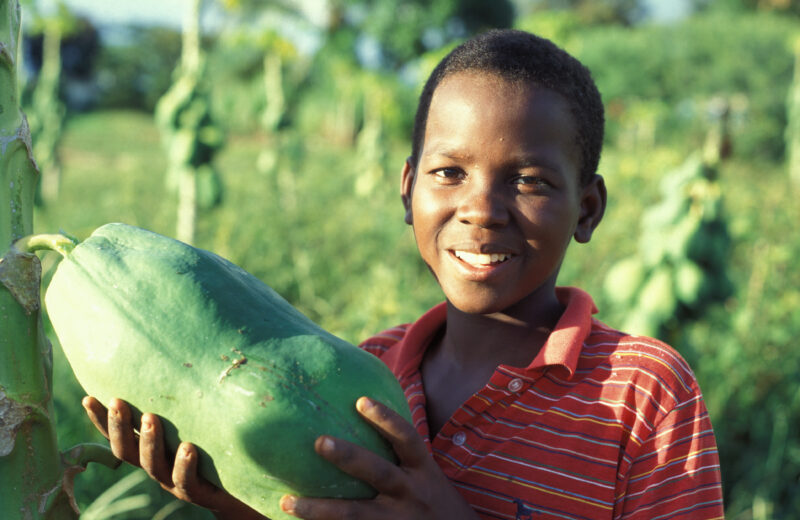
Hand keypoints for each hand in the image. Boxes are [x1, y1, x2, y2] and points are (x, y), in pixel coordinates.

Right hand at [82, 396, 263, 519]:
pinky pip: (185, 481)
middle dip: (119, 426)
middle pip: (126, 450)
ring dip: (149, 442)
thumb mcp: (197, 419)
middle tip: (118, 401)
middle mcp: (157, 464)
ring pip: (152, 465)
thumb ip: (185, 398)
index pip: (118, 434)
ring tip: (150, 418)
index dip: (101, 419)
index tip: (88, 397)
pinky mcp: (196, 492)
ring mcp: (173, 480)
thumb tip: (182, 352)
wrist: (241, 483)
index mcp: (150, 447)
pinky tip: (187, 448)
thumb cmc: (217, 443)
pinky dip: (183, 465)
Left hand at [279, 397, 479, 519]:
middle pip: (378, 472)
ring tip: (287, 502)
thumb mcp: (429, 476)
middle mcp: (411, 493)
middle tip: (318, 441)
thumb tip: (365, 413)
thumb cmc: (436, 502)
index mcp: (423, 471)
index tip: (361, 400)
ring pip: (354, 515)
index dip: (386, 418)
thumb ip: (403, 456)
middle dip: (348, 457)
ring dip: (319, 510)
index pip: (406, 438)